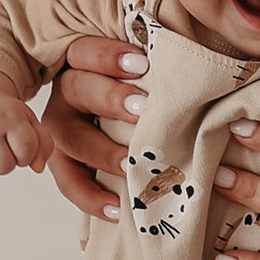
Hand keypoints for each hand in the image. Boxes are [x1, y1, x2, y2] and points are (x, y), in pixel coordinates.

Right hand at [37, 36, 143, 224]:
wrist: (129, 123)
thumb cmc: (145, 93)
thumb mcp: (147, 73)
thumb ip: (160, 67)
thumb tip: (196, 69)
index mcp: (83, 65)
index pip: (84, 52)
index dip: (107, 57)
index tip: (142, 65)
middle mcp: (68, 95)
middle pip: (76, 90)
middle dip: (110, 99)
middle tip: (143, 109)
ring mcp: (62, 130)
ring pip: (70, 139)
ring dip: (102, 152)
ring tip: (130, 166)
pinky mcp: (64, 162)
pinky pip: (69, 181)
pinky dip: (90, 197)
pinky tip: (117, 207)